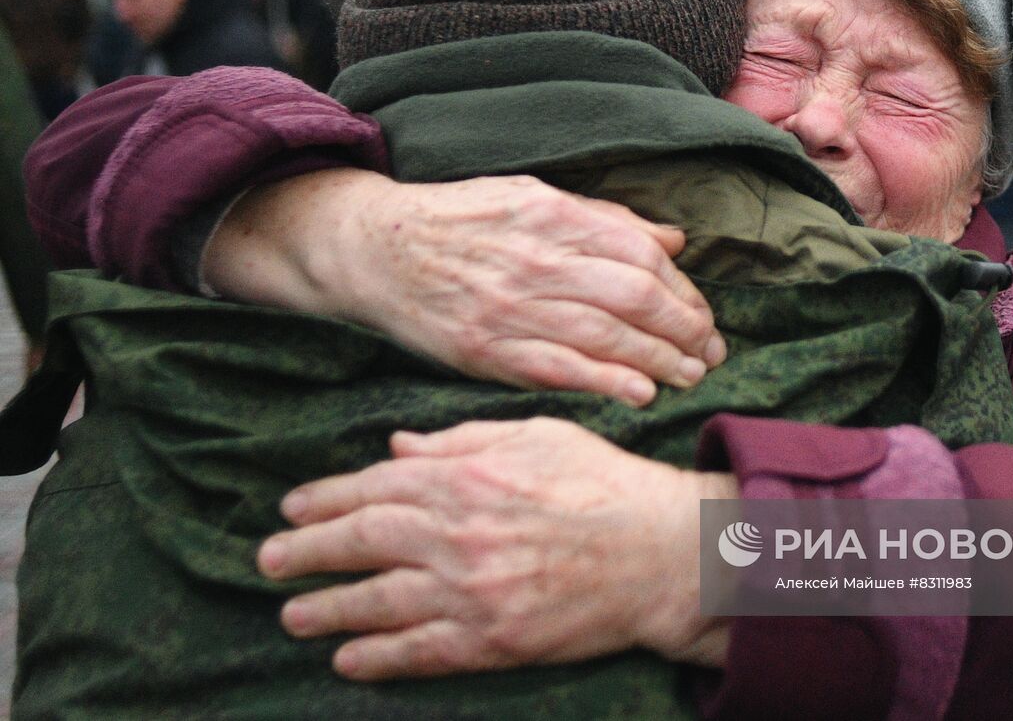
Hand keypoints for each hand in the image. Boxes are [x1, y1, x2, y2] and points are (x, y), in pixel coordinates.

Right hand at [204, 169, 725, 405]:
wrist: (374, 250)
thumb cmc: (459, 221)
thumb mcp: (531, 197)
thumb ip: (605, 220)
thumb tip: (675, 238)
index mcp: (552, 215)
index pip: (641, 253)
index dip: (682, 289)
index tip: (702, 316)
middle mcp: (536, 259)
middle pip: (633, 295)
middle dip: (683, 328)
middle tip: (711, 353)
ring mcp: (509, 307)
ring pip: (603, 335)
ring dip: (658, 360)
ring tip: (690, 376)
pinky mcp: (485, 348)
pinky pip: (557, 369)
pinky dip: (604, 381)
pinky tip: (639, 394)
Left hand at [256, 417, 735, 679]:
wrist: (659, 551)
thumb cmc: (602, 483)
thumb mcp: (536, 436)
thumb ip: (461, 440)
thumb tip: (398, 447)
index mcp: (465, 476)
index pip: (375, 487)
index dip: (325, 499)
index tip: (292, 508)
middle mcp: (457, 534)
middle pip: (361, 543)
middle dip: (306, 553)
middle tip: (268, 562)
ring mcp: (471, 591)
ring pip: (379, 601)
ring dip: (327, 609)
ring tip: (292, 614)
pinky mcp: (492, 639)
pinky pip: (419, 652)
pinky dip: (377, 658)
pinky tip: (347, 660)